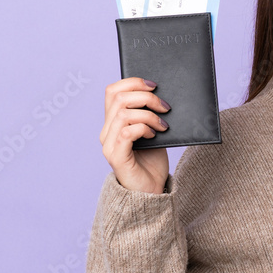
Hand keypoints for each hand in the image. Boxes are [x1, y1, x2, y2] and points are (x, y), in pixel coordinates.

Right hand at [100, 77, 171, 193]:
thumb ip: (149, 114)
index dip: (132, 82)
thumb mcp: (153, 131)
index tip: (155, 85)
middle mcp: (107, 132)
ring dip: (149, 115)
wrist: (151, 190)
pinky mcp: (116, 157)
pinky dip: (144, 128)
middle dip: (146, 96)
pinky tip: (155, 134)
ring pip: (123, 113)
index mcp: (113, 122)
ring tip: (163, 125)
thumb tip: (162, 94)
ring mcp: (109, 144)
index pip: (112, 91)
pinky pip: (126, 132)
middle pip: (118, 98)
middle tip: (165, 106)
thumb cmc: (152, 161)